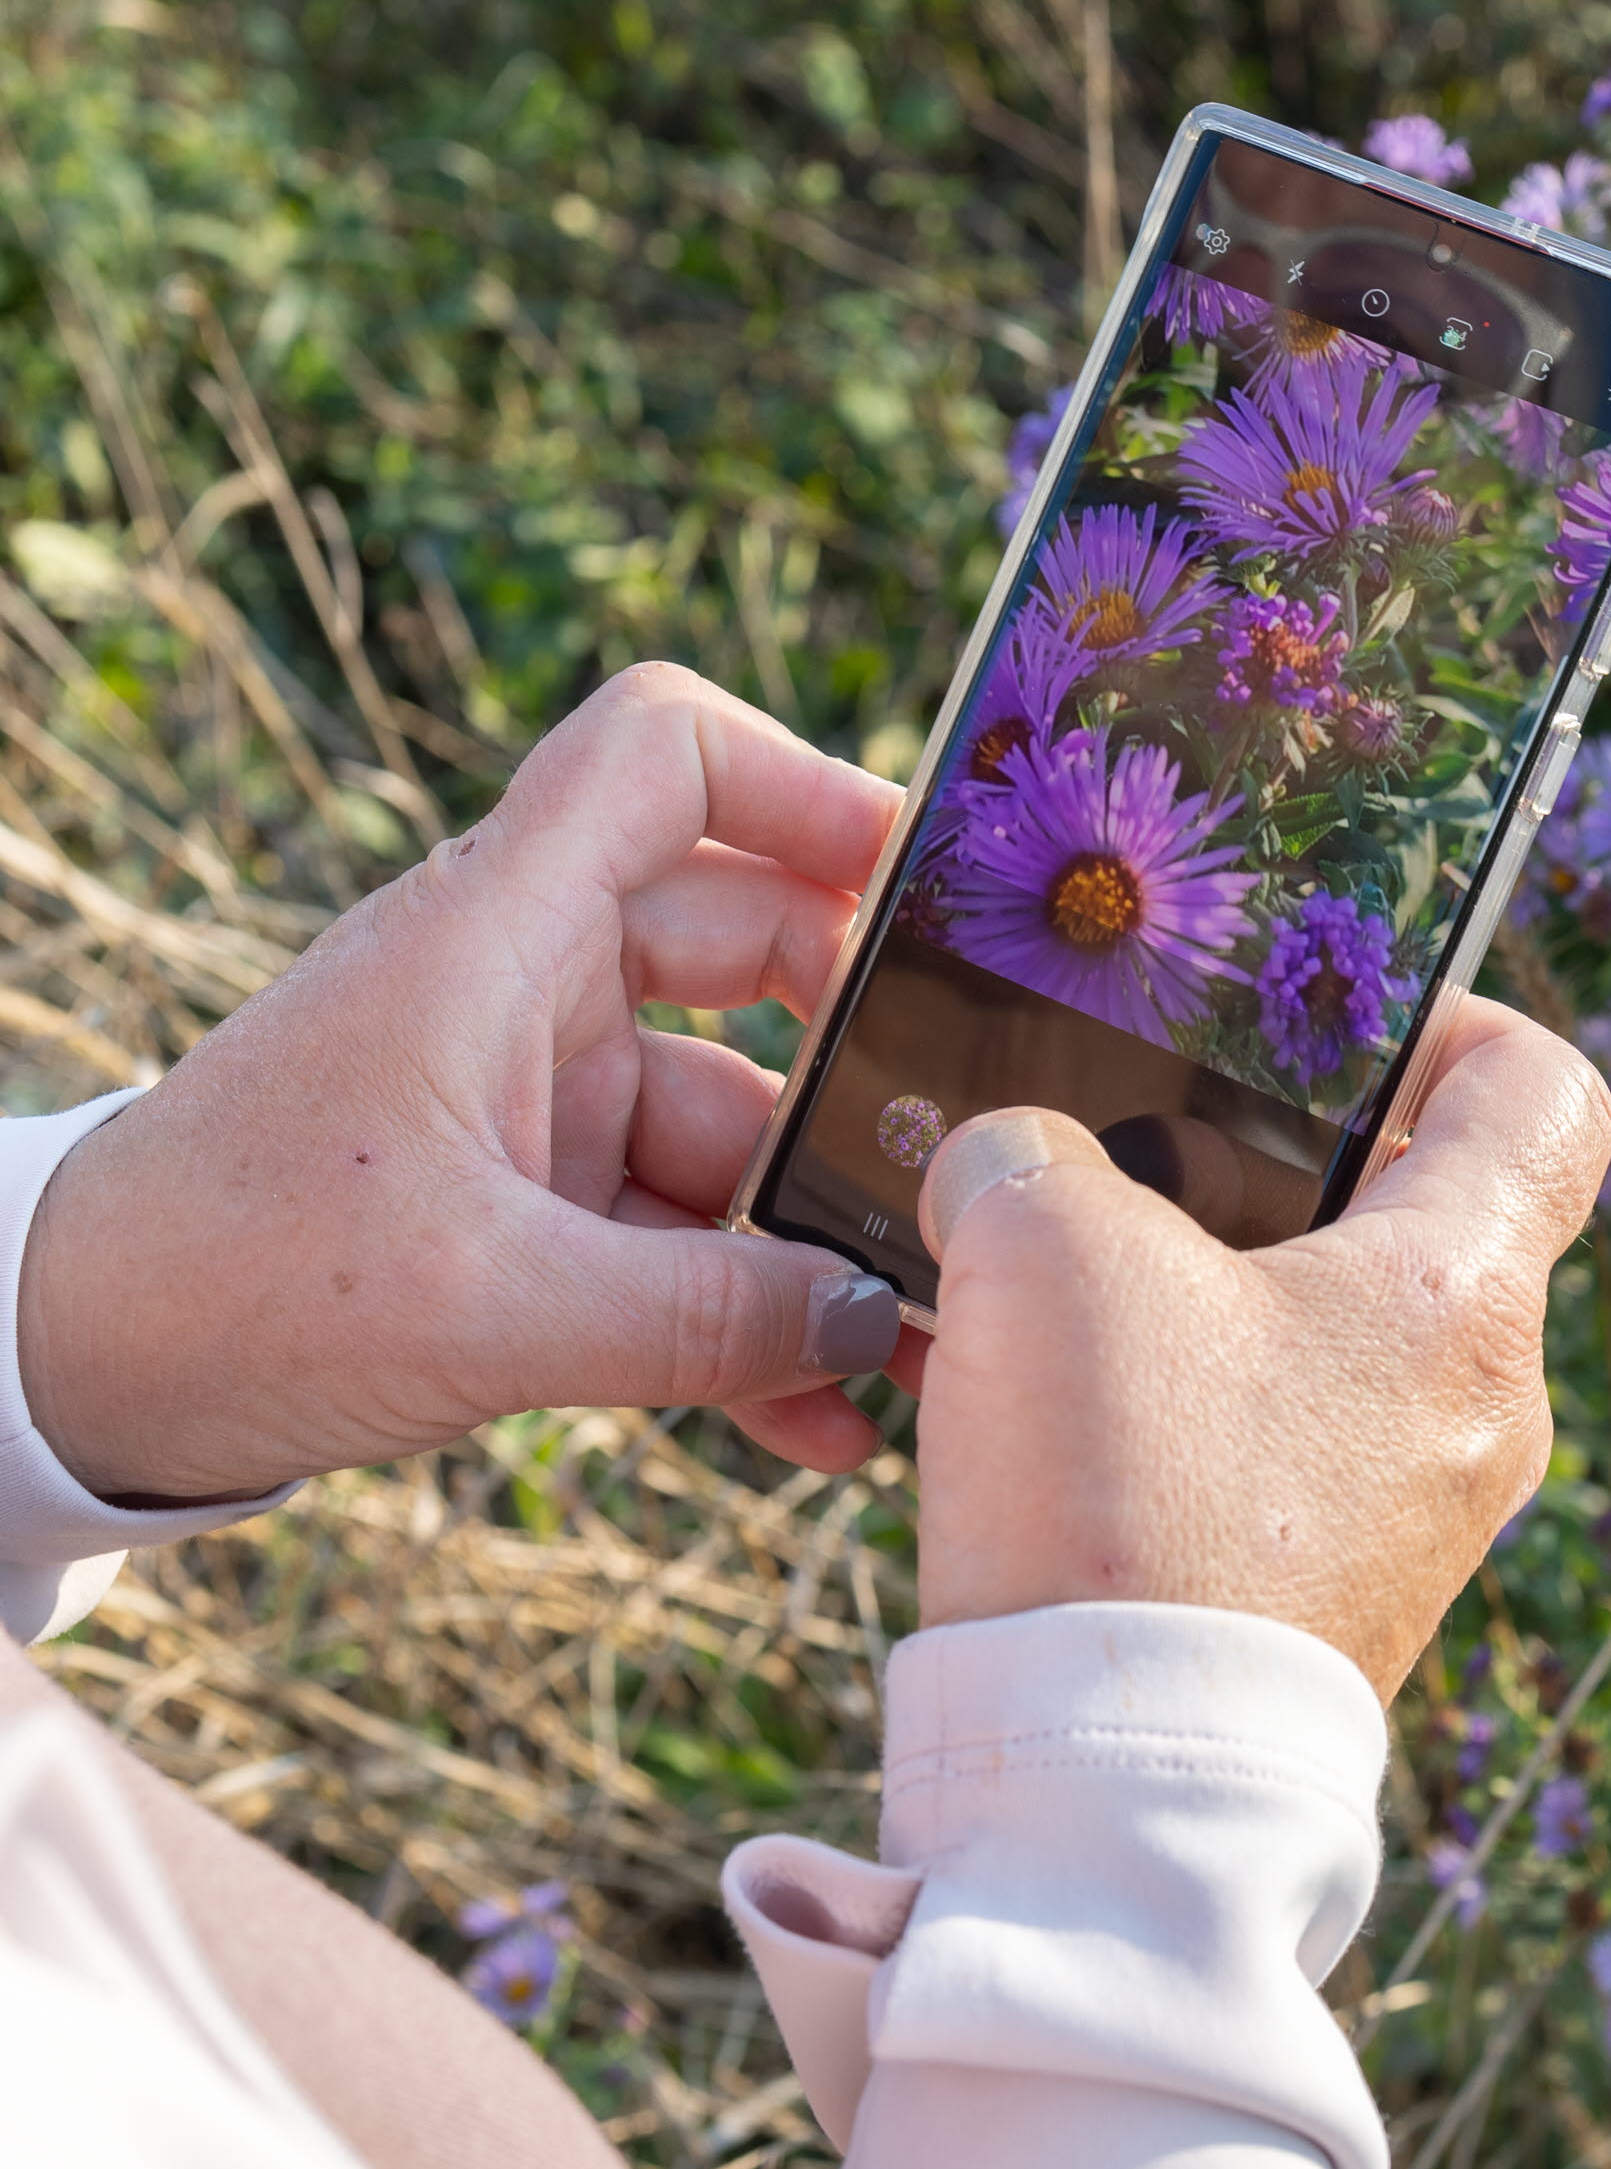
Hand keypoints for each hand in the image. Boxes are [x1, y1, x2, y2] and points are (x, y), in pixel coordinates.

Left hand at [19, 667, 923, 1503]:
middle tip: (963, 1159)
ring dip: (812, 1239)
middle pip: (747, 947)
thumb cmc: (235, 1282)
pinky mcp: (520, 1201)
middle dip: (861, 1063)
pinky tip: (815, 1414)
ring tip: (910, 1356)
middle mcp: (522, 985)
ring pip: (727, 1125)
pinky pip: (674, 1232)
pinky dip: (743, 1308)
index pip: (665, 755)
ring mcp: (528, 1094)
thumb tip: (886, 1325)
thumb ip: (710, 1318)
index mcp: (495, 932)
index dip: (806, 782)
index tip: (919, 891)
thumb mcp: (493, 1311)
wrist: (64, 1370)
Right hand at [909, 999, 1610, 1701]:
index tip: (1328, 1015)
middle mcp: (1480, 1410)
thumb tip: (1012, 1166)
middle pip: (1413, 1219)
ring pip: (1326, 1345)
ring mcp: (1417, 1520)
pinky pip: (1275, 1460)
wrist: (1111, 1798)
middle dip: (1268, 1168)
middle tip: (1136, 1146)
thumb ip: (1028, 1157)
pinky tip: (1048, 1415)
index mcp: (1466, 1292)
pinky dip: (1178, 1415)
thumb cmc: (1123, 1498)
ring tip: (1058, 1287)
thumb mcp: (1044, 1251)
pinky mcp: (1330, 1606)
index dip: (1450, 1016)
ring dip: (1200, 1300)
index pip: (1545, 1092)